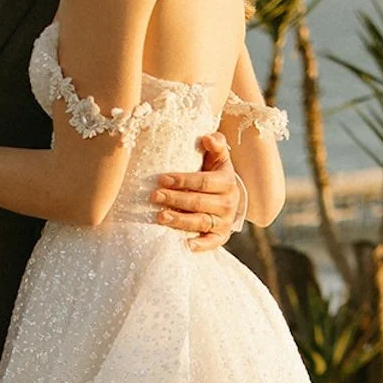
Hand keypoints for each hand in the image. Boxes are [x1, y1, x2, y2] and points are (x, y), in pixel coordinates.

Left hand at [153, 132, 241, 251]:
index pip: (203, 182)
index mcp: (227, 181)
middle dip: (175, 199)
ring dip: (179, 221)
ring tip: (159, 217)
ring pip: (201, 222)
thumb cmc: (214, 173)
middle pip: (199, 203)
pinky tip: (185, 245)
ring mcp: (224, 221)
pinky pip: (212, 243)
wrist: (227, 197)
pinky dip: (200, 245)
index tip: (161, 178)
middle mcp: (228, 203)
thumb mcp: (217, 157)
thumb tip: (207, 137)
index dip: (182, 180)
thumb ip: (214, 144)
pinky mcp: (221, 236)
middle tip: (154, 197)